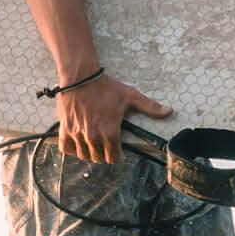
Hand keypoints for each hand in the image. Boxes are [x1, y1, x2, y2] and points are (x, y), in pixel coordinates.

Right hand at [57, 73, 171, 163]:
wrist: (80, 76)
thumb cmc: (106, 86)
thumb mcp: (130, 96)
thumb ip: (150, 107)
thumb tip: (169, 112)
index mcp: (110, 131)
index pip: (113, 157)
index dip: (117, 155)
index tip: (117, 150)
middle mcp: (93, 136)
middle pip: (99, 158)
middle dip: (104, 154)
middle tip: (106, 146)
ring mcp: (77, 134)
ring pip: (84, 155)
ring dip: (89, 152)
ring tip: (94, 144)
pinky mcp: (65, 129)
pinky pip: (66, 148)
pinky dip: (72, 149)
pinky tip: (78, 143)